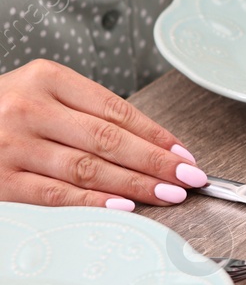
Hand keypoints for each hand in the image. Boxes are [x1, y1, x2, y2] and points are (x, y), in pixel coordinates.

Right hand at [0, 60, 205, 207]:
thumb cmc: (1, 109)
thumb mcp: (38, 92)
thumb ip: (84, 112)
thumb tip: (149, 144)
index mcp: (47, 79)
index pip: (116, 109)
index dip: (156, 135)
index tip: (183, 153)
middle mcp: (29, 108)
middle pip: (108, 139)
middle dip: (156, 162)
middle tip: (188, 177)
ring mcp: (12, 144)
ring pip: (88, 168)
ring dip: (135, 184)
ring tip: (167, 194)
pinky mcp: (0, 178)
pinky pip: (56, 193)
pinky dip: (94, 201)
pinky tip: (123, 206)